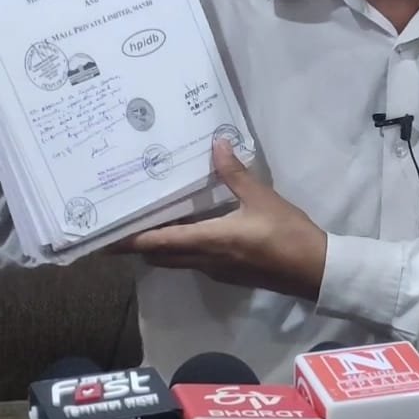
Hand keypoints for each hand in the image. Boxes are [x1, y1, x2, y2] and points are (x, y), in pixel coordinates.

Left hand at [108, 140, 328, 300]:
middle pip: (160, 256)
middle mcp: (205, 260)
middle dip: (138, 245)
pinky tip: (187, 231)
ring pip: (176, 261)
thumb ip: (235, 173)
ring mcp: (216, 270)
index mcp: (209, 241)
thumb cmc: (286, 233)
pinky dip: (180, 249)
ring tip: (148, 225)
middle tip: (121, 227)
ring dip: (159, 247)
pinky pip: (192, 262)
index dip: (130, 241)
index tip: (105, 239)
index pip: (158, 242)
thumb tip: (216, 143)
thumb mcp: (261, 198)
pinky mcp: (228, 274)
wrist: (313, 270)